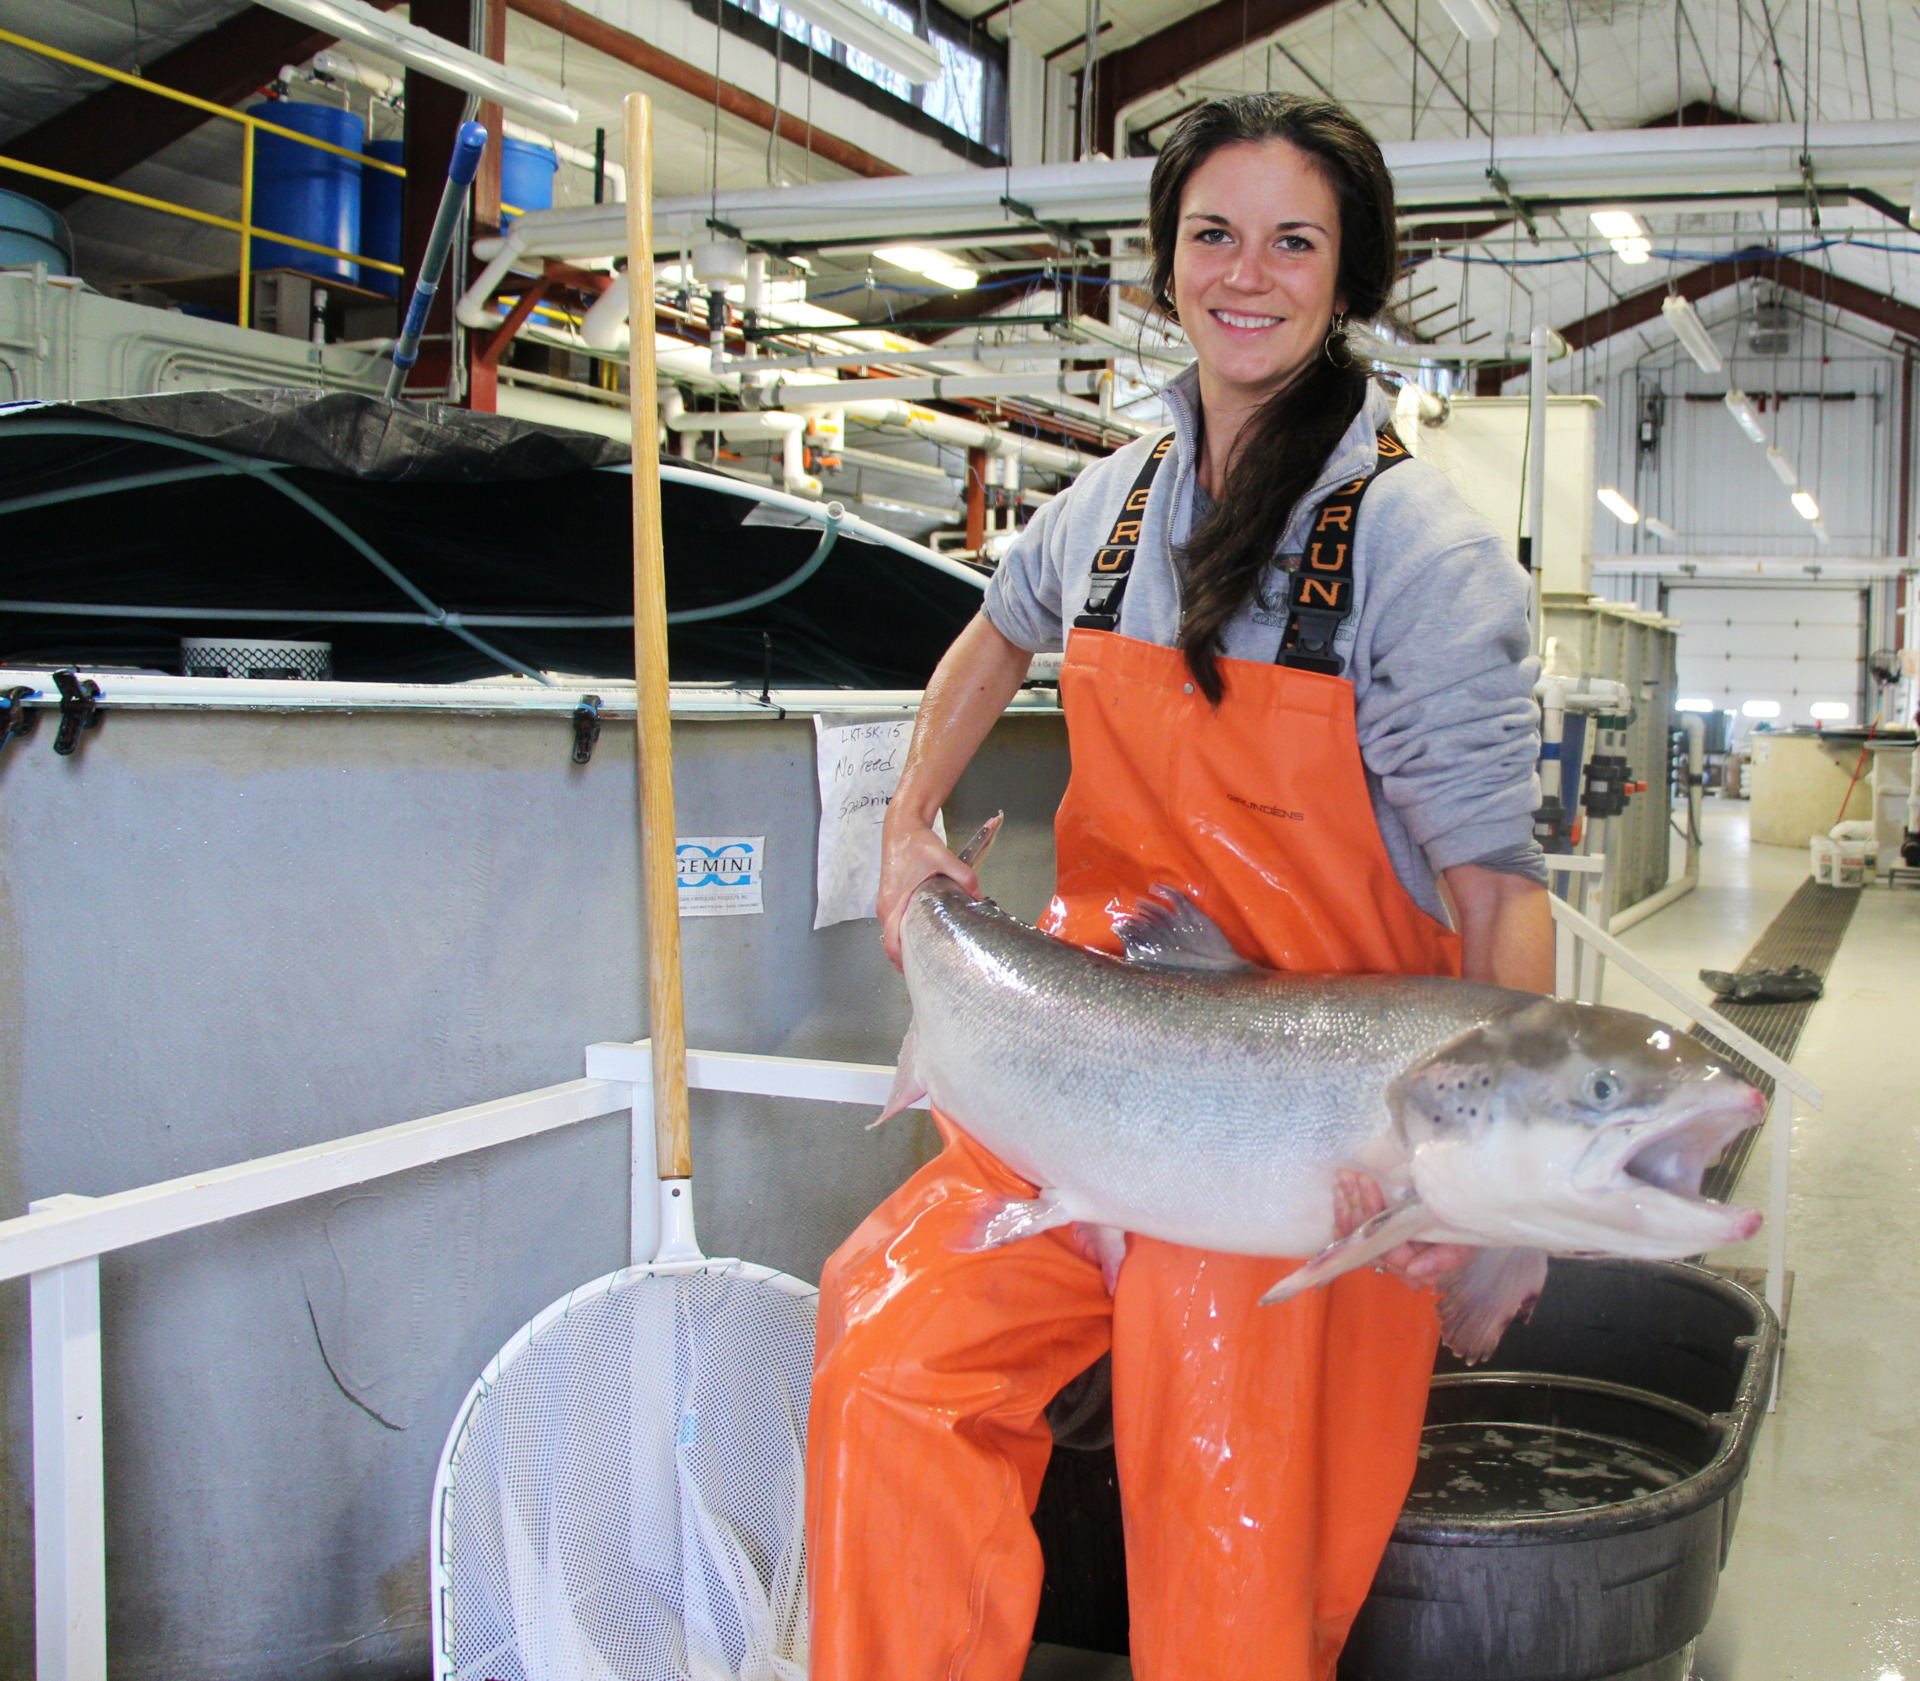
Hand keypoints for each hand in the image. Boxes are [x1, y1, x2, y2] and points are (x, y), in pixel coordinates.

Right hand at [878, 817, 976, 970]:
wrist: (901, 827)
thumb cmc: (916, 843)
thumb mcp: (943, 857)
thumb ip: (963, 877)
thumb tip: (978, 896)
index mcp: (894, 902)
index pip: (893, 943)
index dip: (904, 961)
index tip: (919, 971)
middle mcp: (886, 906)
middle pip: (890, 945)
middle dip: (906, 960)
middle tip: (928, 969)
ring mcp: (886, 904)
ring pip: (891, 936)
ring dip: (904, 948)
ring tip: (926, 956)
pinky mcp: (890, 899)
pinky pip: (893, 925)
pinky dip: (903, 935)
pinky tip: (921, 937)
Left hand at [1334, 1169, 1475, 1289]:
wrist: (1463, 1220)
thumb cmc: (1463, 1229)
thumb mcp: (1462, 1243)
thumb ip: (1443, 1259)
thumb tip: (1412, 1271)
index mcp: (1418, 1270)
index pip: (1388, 1247)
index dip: (1374, 1215)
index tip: (1367, 1183)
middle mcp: (1396, 1266)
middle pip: (1367, 1243)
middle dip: (1357, 1204)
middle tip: (1350, 1175)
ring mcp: (1382, 1254)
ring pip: (1355, 1238)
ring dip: (1347, 1204)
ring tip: (1344, 1176)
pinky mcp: (1373, 1243)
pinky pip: (1350, 1235)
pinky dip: (1343, 1213)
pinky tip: (1339, 1192)